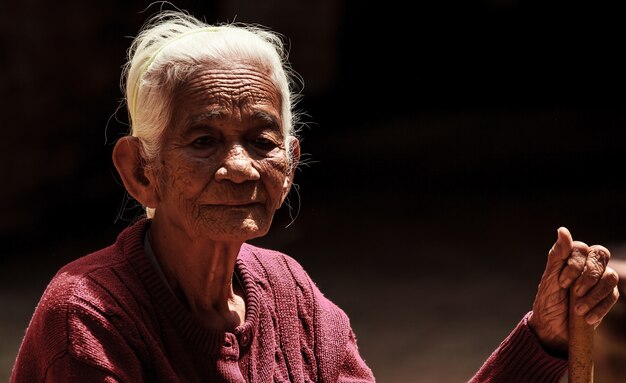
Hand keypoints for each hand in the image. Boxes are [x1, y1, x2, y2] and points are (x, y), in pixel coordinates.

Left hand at [528, 227, 619, 351]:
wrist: (553, 327)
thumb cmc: (548, 300)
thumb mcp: (549, 278)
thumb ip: (557, 255)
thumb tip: (562, 230)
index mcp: (572, 257)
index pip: (582, 248)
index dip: (574, 264)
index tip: (562, 282)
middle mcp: (588, 264)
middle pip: (601, 255)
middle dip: (588, 276)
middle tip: (574, 293)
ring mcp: (600, 280)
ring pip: (610, 277)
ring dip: (593, 295)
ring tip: (578, 309)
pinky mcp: (608, 296)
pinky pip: (613, 295)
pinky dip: (599, 308)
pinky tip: (587, 318)